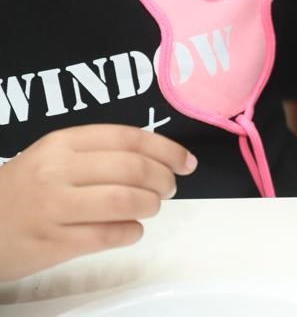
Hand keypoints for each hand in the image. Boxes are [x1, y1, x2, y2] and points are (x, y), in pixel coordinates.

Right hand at [0, 124, 195, 280]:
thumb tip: (160, 160)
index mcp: (62, 143)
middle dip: (163, 179)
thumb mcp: (53, 158)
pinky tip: (130, 230)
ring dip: (150, 205)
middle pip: (132, 169)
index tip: (187, 162)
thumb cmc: (25, 191)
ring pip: (125, 201)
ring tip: (150, 207)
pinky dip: (131, 232)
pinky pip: (109, 235)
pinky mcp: (53, 242)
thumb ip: (99, 154)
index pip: (129, 138)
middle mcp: (58, 170)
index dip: (167, 149)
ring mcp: (53, 207)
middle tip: (169, 188)